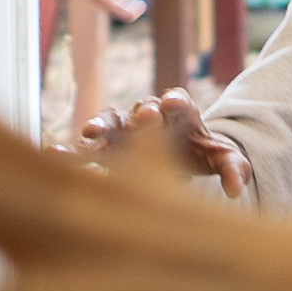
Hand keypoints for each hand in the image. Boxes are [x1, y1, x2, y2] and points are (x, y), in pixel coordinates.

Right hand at [72, 88, 251, 197]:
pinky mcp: (108, 148)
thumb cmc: (201, 153)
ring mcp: (126, 130)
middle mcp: (150, 115)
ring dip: (101, 126)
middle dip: (142, 113)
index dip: (175, 101)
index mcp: (181, 112)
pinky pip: (88, 148)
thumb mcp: (222, 159)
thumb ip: (233, 168)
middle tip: (144, 116)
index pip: (178, 101)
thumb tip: (236, 189)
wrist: (180, 159)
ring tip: (88, 134)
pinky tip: (54, 155)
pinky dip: (72, 151)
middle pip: (144, 108)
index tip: (172, 104)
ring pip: (111, 122)